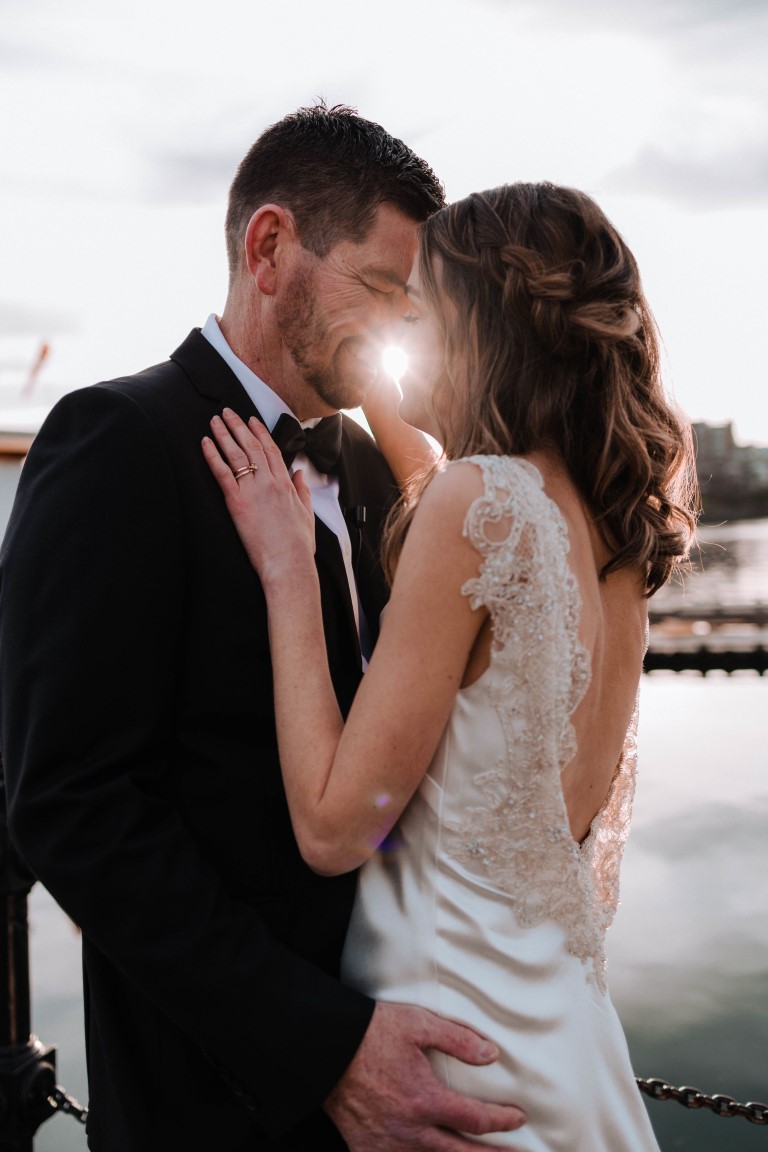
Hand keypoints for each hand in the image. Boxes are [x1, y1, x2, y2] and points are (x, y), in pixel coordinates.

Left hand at [202, 409, 315, 586]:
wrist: (289, 563)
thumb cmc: (298, 545)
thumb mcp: (307, 514)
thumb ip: (302, 491)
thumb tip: (300, 475)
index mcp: (286, 484)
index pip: (271, 450)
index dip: (260, 432)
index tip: (251, 420)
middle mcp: (270, 482)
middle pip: (252, 446)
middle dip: (239, 426)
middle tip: (227, 412)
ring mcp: (253, 490)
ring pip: (237, 454)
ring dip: (224, 434)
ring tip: (215, 421)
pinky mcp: (238, 502)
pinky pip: (222, 473)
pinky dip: (212, 456)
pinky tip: (205, 443)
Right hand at [323, 1002, 525, 1150]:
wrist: (326, 1049)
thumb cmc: (371, 1033)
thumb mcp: (418, 1024)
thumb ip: (457, 1039)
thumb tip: (491, 1054)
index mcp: (426, 1100)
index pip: (476, 1119)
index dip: (502, 1121)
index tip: (518, 1118)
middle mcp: (411, 1131)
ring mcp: (388, 1144)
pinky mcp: (366, 1148)